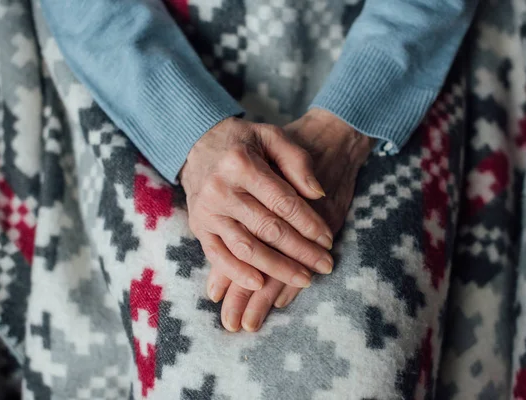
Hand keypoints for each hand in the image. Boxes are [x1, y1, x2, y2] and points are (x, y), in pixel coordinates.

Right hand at [180, 117, 333, 302]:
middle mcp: (221, 190)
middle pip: (268, 229)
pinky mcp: (198, 227)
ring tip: (303, 280)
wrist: (197, 142)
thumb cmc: (242, 141)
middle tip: (325, 265)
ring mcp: (207, 211)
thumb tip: (318, 194)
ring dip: (276, 268)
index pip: (283, 202)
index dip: (309, 223)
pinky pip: (217, 256)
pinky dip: (237, 274)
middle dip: (300, 251)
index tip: (328, 240)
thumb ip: (297, 161)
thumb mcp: (271, 136)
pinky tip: (260, 285)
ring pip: (246, 247)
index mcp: (241, 165)